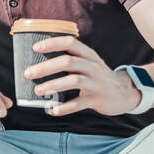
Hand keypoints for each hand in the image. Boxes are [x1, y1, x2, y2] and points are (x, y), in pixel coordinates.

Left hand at [25, 36, 139, 116]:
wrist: (125, 93)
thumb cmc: (98, 78)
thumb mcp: (89, 64)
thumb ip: (71, 61)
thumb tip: (39, 65)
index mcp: (89, 55)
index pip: (70, 43)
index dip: (52, 44)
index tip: (35, 48)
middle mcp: (93, 67)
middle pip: (68, 61)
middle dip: (46, 67)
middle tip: (28, 73)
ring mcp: (96, 83)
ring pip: (73, 80)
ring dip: (53, 85)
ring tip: (37, 90)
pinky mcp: (97, 99)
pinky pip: (78, 103)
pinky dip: (64, 108)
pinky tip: (52, 110)